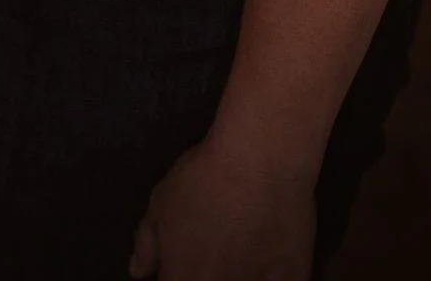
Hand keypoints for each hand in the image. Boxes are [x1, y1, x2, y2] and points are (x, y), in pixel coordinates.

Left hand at [128, 139, 315, 280]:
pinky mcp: (293, 280)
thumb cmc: (205, 179)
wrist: (262, 161)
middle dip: (206, 274)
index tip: (184, 265)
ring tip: (241, 254)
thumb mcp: (162, 203)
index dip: (176, 275)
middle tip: (214, 257)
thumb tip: (138, 271)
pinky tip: (268, 261)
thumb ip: (146, 245)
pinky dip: (270, 275)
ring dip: (239, 274)